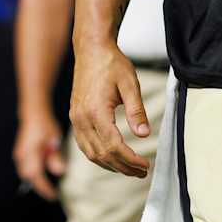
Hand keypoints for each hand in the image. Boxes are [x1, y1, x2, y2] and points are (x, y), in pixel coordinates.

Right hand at [13, 112, 65, 199]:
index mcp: (30, 153)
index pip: (36, 176)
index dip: (44, 188)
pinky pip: (25, 168)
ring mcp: (20, 154)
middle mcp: (22, 156)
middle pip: (29, 177)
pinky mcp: (20, 152)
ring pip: (26, 173)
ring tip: (47, 186)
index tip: (53, 196)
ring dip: (36, 180)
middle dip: (39, 186)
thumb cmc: (45, 125)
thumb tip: (59, 172)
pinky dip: (33, 173)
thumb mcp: (54, 139)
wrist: (33, 113)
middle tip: (51, 193)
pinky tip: (42, 174)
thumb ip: (55, 156)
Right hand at [68, 41, 150, 177]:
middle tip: (142, 171)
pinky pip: (84, 145)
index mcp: (95, 111)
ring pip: (91, 154)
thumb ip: (136, 111)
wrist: (91, 50)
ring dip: (111, 165)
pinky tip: (112, 157)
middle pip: (102, 154)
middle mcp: (82, 118)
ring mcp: (76, 119)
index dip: (131, 160)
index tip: (146, 165)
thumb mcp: (130, 84)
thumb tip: (144, 135)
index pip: (113, 146)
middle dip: (123, 167)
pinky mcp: (75, 117)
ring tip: (130, 169)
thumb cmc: (111, 63)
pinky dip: (98, 156)